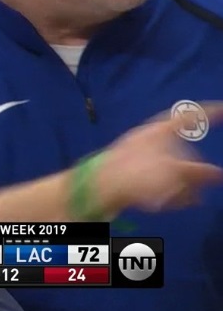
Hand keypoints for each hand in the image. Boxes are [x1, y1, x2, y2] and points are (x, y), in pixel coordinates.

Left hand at [96, 103, 222, 213]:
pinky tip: (175, 201)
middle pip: (182, 151)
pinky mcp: (132, 172)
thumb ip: (198, 172)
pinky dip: (170, 189)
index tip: (221, 108)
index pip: (187, 117)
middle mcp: (150, 139)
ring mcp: (140, 155)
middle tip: (200, 187)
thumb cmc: (139, 172)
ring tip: (189, 199)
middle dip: (194, 169)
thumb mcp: (175, 171)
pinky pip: (159, 179)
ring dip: (185, 184)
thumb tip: (217, 173)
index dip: (206, 112)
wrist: (101, 186)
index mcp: (160, 131)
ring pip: (172, 168)